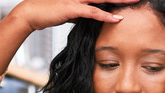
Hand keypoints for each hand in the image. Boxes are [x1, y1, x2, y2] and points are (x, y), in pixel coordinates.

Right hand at [10, 0, 141, 31]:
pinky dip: (106, 16)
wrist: (30, 14)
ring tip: (134, 1)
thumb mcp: (67, 11)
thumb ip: (80, 12)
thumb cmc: (47, 12)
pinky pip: (93, 12)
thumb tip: (88, 17)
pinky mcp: (73, 8)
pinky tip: (118, 19)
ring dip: (119, 0)